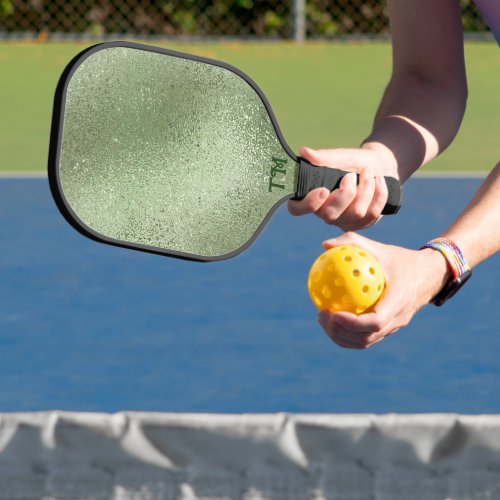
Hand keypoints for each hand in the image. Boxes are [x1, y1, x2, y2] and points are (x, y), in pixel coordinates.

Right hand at [288, 145, 397, 230]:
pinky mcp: (361, 224)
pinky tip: (379, 181)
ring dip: (366, 188)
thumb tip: (304, 152)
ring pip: (356, 213)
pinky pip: (372, 214)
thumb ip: (324, 157)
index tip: (323, 190)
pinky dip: (379, 193)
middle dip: (346, 193)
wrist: (379, 166)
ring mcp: (343, 221)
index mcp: (311, 196)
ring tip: (368, 172)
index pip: (297, 209)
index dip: (308, 204)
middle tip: (351, 175)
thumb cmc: (354, 162)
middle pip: (330, 215)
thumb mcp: (341, 156)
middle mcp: (324, 213)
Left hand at [316, 232, 450, 348]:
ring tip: (322, 319)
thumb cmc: (401, 259)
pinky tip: (331, 319)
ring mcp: (394, 327)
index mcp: (399, 301)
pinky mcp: (389, 329)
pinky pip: (366, 337)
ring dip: (341, 336)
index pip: (375, 321)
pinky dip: (347, 334)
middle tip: (321, 315)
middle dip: (340, 332)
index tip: (332, 313)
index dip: (352, 323)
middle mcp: (398, 319)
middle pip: (366, 338)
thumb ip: (353, 243)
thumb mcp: (380, 248)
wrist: (429, 275)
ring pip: (365, 342)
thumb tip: (324, 245)